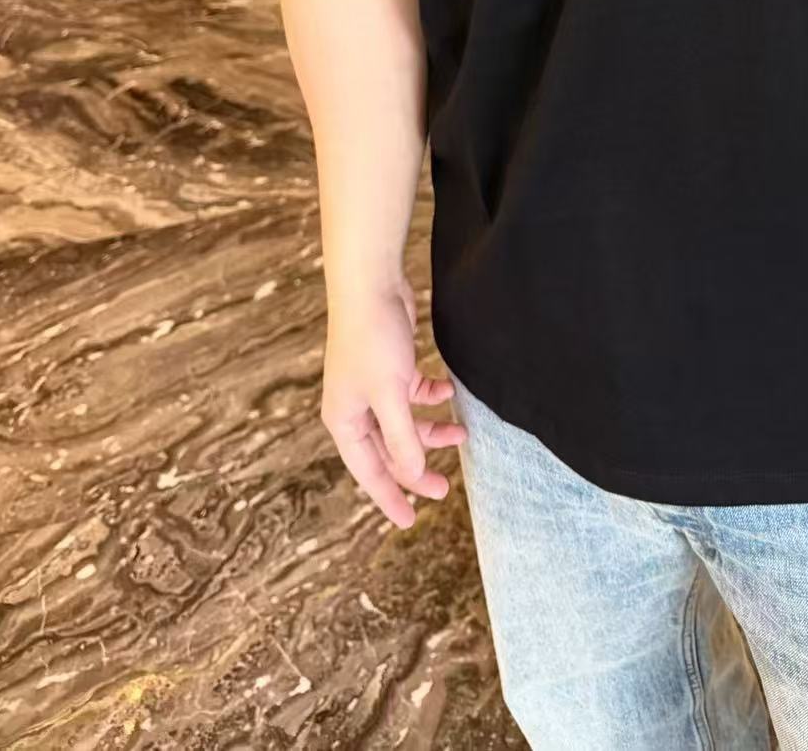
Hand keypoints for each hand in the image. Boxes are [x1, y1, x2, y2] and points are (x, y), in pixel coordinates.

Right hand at [321, 272, 467, 527]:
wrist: (371, 285)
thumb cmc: (372, 338)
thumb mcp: (390, 393)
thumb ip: (402, 436)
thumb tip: (413, 473)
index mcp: (345, 421)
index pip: (369, 472)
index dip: (390, 497)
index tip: (410, 521)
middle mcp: (355, 408)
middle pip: (387, 451)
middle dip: (416, 467)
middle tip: (445, 487)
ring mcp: (372, 387)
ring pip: (404, 423)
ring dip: (431, 430)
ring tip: (462, 434)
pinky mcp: (390, 366)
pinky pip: (411, 394)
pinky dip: (430, 396)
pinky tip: (448, 391)